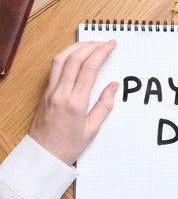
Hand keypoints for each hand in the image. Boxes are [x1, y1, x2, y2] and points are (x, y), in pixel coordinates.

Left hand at [29, 41, 118, 165]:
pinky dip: (66, 55)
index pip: (89, 68)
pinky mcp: (45, 92)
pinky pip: (55, 67)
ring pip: (61, 58)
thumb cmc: (67, 146)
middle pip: (75, 58)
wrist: (43, 156)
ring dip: (77, 47)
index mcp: (75, 103)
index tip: (111, 44)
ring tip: (90, 44)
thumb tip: (113, 86)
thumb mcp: (92, 129)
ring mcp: (50, 91)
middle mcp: (60, 93)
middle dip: (91, 45)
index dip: (101, 52)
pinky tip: (75, 55)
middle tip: (104, 41)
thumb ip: (104, 105)